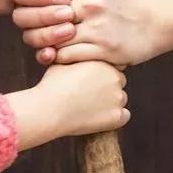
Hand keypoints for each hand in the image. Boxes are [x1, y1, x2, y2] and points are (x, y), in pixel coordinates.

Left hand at [10, 0, 156, 66]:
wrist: (155, 20)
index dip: (29, 1)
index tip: (31, 6)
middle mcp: (94, 1)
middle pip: (43, 16)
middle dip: (31, 23)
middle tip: (31, 26)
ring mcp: (99, 27)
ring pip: (51, 39)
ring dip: (43, 42)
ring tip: (45, 39)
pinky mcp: (104, 50)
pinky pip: (64, 56)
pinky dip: (58, 56)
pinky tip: (61, 51)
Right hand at [12, 62, 129, 149]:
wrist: (49, 109)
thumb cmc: (52, 86)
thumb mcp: (62, 63)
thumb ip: (74, 58)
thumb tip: (72, 54)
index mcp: (104, 63)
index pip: (111, 69)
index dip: (100, 77)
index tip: (89, 85)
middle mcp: (115, 78)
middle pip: (118, 82)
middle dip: (107, 88)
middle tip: (90, 97)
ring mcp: (118, 97)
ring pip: (120, 99)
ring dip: (110, 103)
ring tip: (91, 108)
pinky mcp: (117, 116)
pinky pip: (123, 116)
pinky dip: (114, 118)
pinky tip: (100, 118)